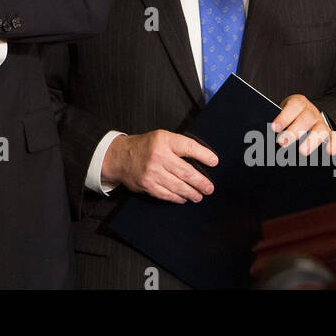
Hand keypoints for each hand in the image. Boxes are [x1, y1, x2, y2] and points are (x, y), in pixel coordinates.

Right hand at [101, 130, 217, 202]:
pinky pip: (167, 194)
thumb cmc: (146, 147)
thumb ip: (179, 145)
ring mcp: (152, 172)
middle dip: (201, 182)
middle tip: (209, 188)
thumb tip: (204, 159)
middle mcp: (158, 156)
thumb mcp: (161, 138)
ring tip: (199, 196)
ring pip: (178, 186)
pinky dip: (178, 198)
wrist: (121, 157)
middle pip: (186, 172)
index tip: (214, 162)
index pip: (188, 147)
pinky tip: (184, 198)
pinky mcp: (148, 185)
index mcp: (164, 141)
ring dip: (192, 193)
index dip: (203, 155)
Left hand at [272, 94, 335, 156]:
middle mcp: (311, 111)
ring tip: (302, 151)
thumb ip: (277, 124)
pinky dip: (334, 144)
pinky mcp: (329, 133)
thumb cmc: (288, 118)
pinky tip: (329, 152)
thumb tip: (266, 136)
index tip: (274, 128)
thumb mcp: (282, 115)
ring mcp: (321, 122)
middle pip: (305, 119)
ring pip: (319, 129)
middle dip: (293, 131)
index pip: (293, 106)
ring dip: (311, 140)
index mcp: (298, 103)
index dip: (284, 116)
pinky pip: (335, 137)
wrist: (302, 115)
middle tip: (283, 142)